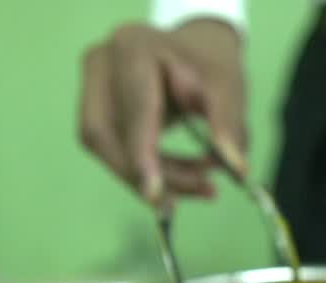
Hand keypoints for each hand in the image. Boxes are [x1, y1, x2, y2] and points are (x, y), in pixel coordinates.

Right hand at [79, 20, 245, 205]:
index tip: (154, 193)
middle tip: (202, 189)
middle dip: (150, 172)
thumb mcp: (227, 86)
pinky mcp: (92, 109)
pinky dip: (144, 171)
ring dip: (148, 177)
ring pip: (104, 149)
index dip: (141, 153)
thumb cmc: (208, 64)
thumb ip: (229, 124)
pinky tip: (178, 180)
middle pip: (107, 134)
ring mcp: (90, 87)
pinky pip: (110, 151)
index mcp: (132, 47)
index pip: (133, 108)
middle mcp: (101, 64)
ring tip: (199, 185)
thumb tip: (235, 169)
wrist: (192, 51)